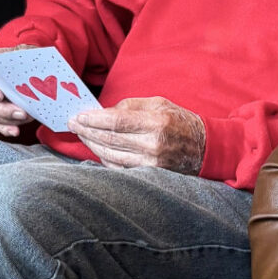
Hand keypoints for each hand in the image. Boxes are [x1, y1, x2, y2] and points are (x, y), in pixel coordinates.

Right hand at [0, 45, 36, 136]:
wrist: (28, 63)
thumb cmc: (24, 55)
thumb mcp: (24, 50)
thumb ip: (24, 54)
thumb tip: (31, 61)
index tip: (0, 95)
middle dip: (2, 109)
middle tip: (21, 112)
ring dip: (7, 119)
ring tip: (24, 118)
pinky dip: (6, 128)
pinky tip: (15, 131)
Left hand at [69, 97, 204, 174]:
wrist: (205, 149)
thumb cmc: (181, 121)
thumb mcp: (160, 104)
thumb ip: (131, 106)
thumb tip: (105, 111)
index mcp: (156, 122)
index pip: (116, 121)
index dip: (94, 119)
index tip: (79, 116)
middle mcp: (152, 145)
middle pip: (110, 139)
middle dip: (87, 131)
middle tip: (72, 124)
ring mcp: (150, 163)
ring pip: (111, 155)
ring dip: (91, 144)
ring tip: (81, 135)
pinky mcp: (149, 174)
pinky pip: (119, 167)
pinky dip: (104, 158)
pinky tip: (95, 149)